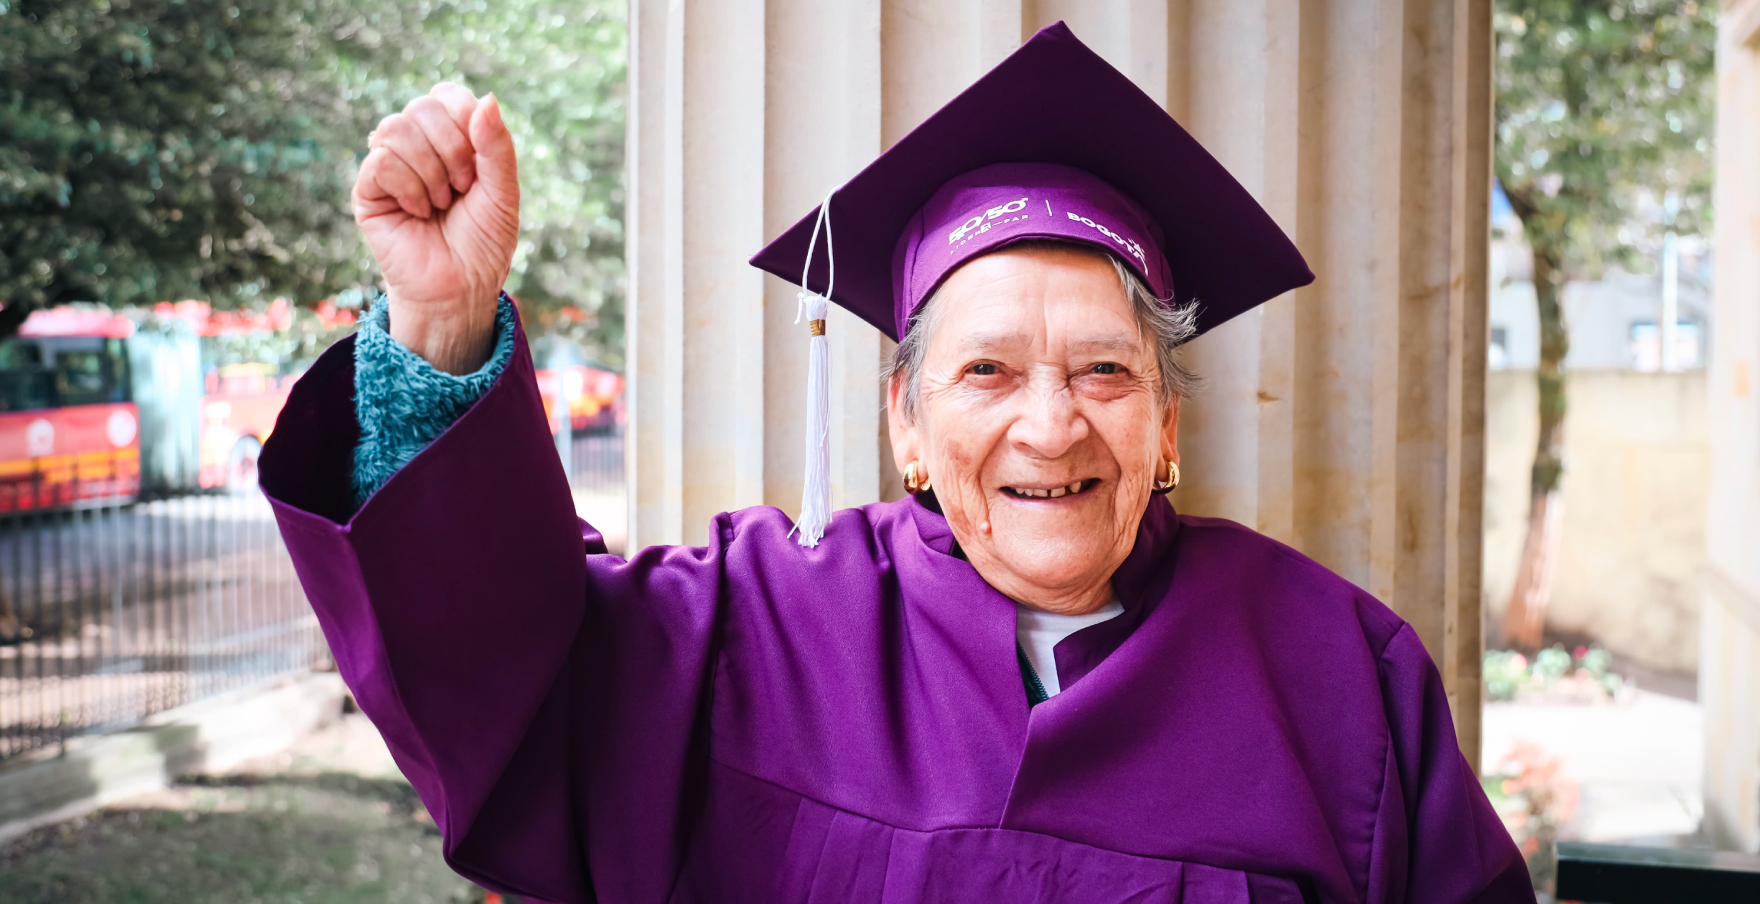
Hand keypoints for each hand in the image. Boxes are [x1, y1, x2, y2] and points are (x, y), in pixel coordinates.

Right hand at [354, 83, 519, 373]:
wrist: (460, 288)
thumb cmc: (483, 242)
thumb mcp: (503, 192)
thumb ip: (498, 146)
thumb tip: (488, 99)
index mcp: (449, 137)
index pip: (448, 96)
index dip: (467, 125)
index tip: (479, 168)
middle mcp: (416, 144)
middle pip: (423, 108)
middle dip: (454, 152)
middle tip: (462, 190)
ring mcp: (388, 163)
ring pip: (397, 129)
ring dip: (431, 172)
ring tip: (440, 205)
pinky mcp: (367, 189)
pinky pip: (381, 160)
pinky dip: (410, 188)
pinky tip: (419, 212)